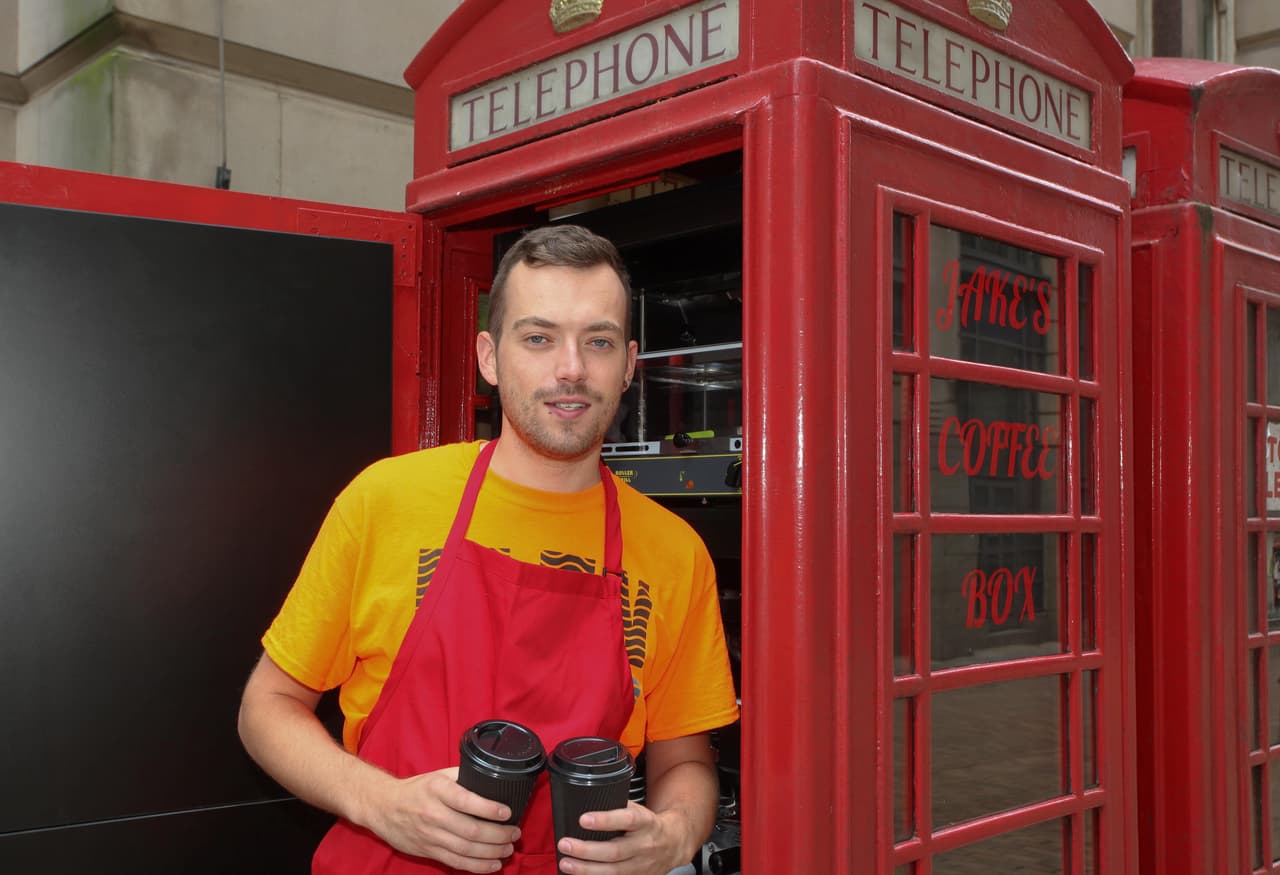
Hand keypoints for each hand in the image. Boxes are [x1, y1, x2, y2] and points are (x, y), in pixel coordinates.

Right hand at [362, 766, 520, 873]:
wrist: (383, 807)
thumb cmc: (416, 789)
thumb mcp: (439, 776)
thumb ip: (464, 777)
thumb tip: (493, 780)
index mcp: (437, 790)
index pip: (466, 801)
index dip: (489, 809)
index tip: (507, 812)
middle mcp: (433, 814)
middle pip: (471, 830)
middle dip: (498, 835)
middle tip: (514, 834)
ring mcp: (430, 835)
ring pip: (466, 849)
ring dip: (491, 852)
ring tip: (508, 849)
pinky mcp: (428, 851)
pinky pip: (456, 862)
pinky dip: (477, 866)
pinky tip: (493, 864)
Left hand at [554, 801, 692, 874]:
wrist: (674, 844)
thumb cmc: (649, 825)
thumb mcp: (639, 810)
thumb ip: (618, 808)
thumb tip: (588, 801)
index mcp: (646, 823)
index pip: (627, 820)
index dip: (605, 820)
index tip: (583, 819)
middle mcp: (645, 845)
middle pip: (615, 851)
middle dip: (587, 850)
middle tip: (565, 844)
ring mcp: (641, 866)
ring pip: (613, 871)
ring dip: (586, 869)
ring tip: (566, 863)